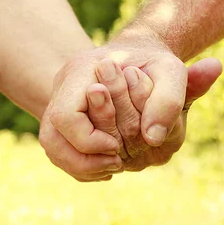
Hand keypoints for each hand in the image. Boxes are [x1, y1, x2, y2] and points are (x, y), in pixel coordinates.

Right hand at [38, 30, 219, 180]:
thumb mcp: (171, 73)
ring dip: (81, 165)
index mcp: (82, 70)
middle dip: (86, 158)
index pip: (67, 116)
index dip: (90, 140)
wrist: (140, 56)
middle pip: (52, 137)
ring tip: (113, 167)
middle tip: (118, 161)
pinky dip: (81, 164)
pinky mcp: (64, 118)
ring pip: (52, 146)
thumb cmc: (155, 66)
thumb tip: (152, 138)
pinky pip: (59, 150)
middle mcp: (63, 86)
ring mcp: (59, 102)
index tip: (117, 145)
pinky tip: (106, 166)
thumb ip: (167, 101)